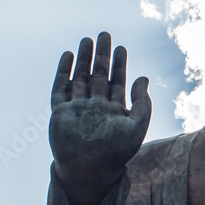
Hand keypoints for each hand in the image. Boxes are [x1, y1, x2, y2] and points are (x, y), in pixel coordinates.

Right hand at [49, 32, 150, 204]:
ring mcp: (77, 109)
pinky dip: (63, 72)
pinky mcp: (60, 112)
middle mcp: (95, 107)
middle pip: (98, 75)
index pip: (117, 82)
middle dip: (101, 55)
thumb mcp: (137, 127)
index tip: (122, 48)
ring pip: (79, 78)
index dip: (120, 65)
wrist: (89, 171)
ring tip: (87, 39)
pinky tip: (68, 56)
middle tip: (104, 34)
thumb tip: (144, 77)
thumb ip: (143, 103)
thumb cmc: (115, 154)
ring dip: (83, 59)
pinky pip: (60, 88)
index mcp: (113, 111)